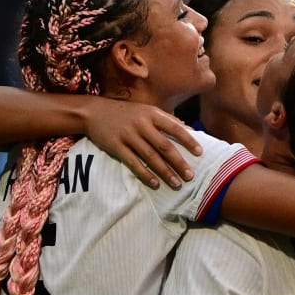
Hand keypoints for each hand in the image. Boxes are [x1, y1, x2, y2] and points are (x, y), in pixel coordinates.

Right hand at [84, 98, 201, 189]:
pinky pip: (133, 163)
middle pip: (164, 146)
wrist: (94, 112)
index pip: (174, 128)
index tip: (200, 153)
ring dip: (165, 172)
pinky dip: (144, 174)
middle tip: (190, 176)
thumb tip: (190, 129)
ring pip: (150, 157)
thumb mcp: (147, 110)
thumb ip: (168, 120)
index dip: (188, 140)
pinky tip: (155, 184)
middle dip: (179, 162)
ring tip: (176, 184)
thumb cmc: (126, 113)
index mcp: (152, 114)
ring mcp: (128, 135)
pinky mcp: (115, 146)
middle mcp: (141, 124)